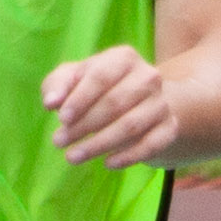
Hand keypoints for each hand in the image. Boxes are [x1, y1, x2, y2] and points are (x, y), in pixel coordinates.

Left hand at [43, 44, 178, 168]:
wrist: (141, 103)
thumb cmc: (97, 88)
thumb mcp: (74, 79)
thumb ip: (58, 85)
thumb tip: (51, 102)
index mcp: (124, 58)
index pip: (101, 77)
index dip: (80, 98)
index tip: (61, 119)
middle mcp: (148, 77)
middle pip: (115, 103)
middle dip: (84, 125)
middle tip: (59, 142)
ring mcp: (161, 102)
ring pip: (131, 126)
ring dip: (99, 144)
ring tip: (73, 157)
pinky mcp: (169, 127)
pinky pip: (151, 144)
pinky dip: (128, 156)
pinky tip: (107, 163)